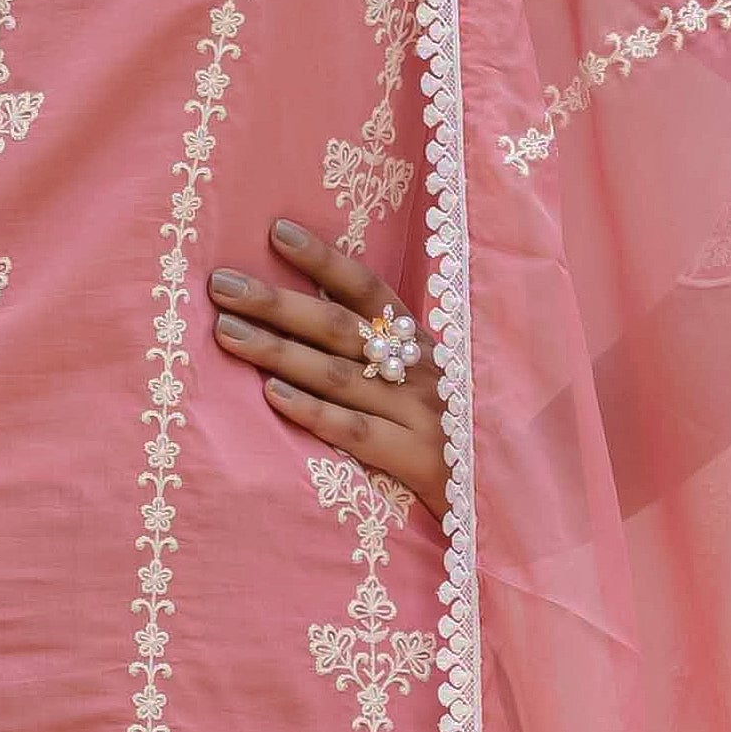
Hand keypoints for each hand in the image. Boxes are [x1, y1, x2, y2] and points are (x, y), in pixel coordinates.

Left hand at [206, 220, 444, 521]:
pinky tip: (272, 396)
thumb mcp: (430, 385)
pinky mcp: (417, 459)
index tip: (276, 232)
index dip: (324, 259)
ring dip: (278, 350)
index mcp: (423, 345)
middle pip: (339, 327)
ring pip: (337, 374)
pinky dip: (312, 411)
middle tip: (220, 284)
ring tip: (226, 332)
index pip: (368, 290)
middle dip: (277, 302)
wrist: (509, 499)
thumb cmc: (456, 440)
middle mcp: (420, 370)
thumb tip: (314, 310)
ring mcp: (420, 413)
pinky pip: (355, 431)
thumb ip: (385, 353)